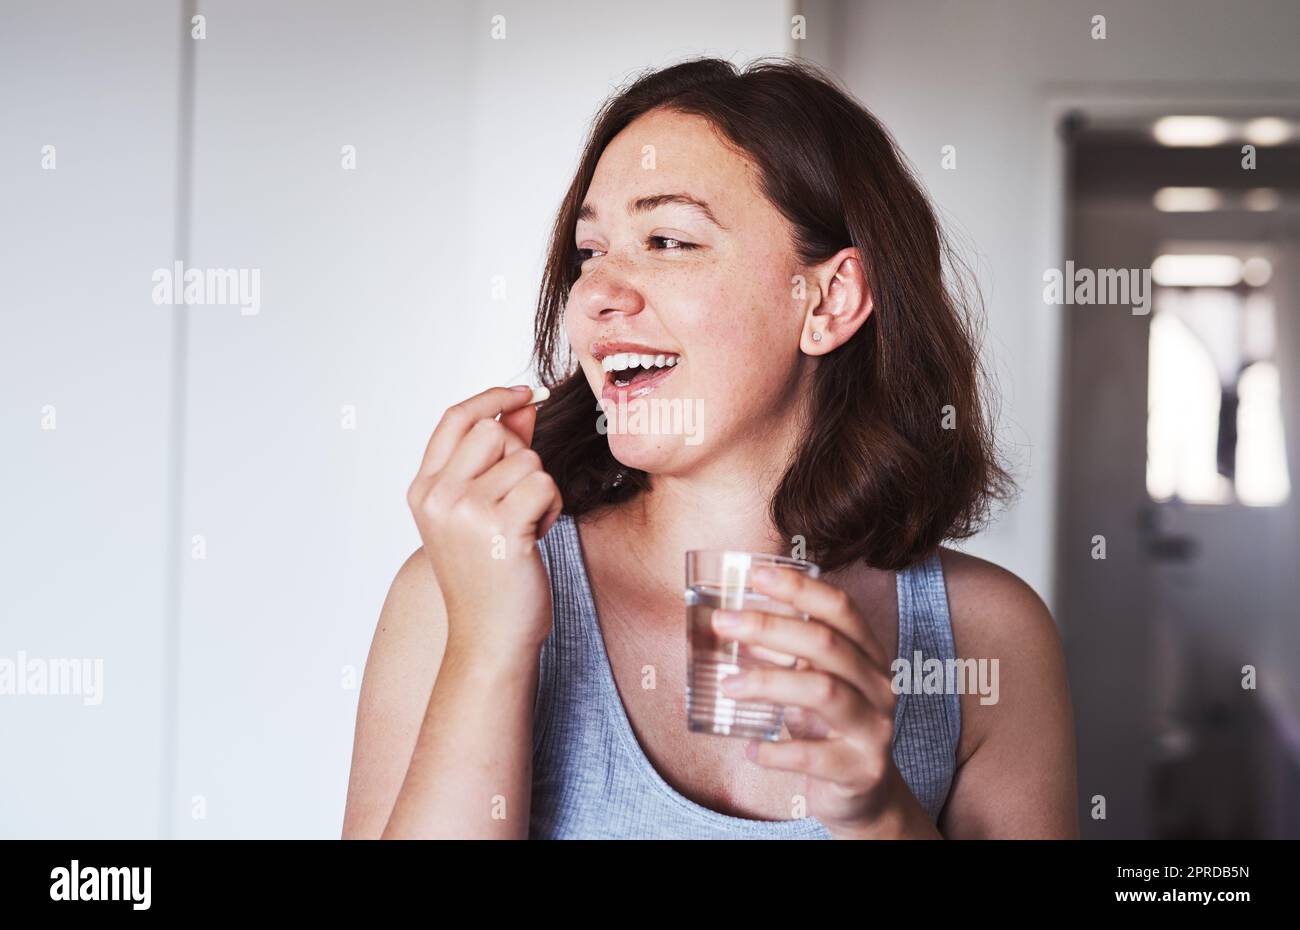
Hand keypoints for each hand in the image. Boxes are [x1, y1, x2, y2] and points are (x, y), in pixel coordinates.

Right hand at [407, 385, 561, 658]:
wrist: (489, 639)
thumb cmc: (488, 575)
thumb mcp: (480, 510)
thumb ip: (496, 455)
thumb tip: (523, 403)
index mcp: (423, 490)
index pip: (455, 419)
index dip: (491, 397)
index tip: (524, 393)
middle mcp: (436, 496)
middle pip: (494, 431)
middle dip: (521, 458)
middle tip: (518, 502)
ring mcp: (464, 512)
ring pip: (526, 459)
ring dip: (539, 489)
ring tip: (524, 526)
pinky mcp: (498, 528)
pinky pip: (543, 485)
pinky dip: (550, 508)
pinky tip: (535, 536)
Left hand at [711, 566, 932, 836]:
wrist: (866, 795)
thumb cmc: (830, 728)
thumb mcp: (813, 682)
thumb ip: (785, 654)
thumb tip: (732, 622)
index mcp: (869, 656)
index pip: (841, 608)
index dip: (800, 587)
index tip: (755, 574)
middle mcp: (879, 686)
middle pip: (826, 643)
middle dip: (769, 626)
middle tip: (722, 623)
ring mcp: (874, 728)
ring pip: (822, 691)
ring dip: (767, 683)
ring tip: (726, 686)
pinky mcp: (861, 770)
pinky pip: (814, 756)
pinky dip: (776, 752)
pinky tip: (750, 750)